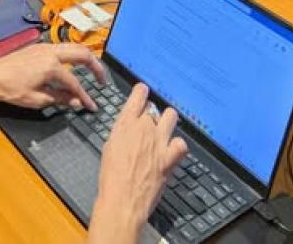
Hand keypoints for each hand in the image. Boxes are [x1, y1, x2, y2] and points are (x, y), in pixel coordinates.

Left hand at [0, 43, 104, 110]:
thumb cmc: (12, 89)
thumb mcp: (37, 99)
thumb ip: (60, 98)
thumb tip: (76, 102)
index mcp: (52, 66)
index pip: (75, 83)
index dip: (85, 97)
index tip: (92, 106)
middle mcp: (51, 52)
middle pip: (82, 54)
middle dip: (96, 67)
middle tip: (102, 81)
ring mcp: (46, 47)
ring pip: (74, 47)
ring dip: (86, 58)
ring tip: (92, 71)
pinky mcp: (40, 47)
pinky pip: (63, 48)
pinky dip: (73, 55)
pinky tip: (73, 66)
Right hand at [89, 83, 187, 243]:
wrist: (122, 201)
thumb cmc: (111, 177)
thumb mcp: (110, 147)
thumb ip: (123, 132)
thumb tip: (131, 129)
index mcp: (125, 123)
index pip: (139, 94)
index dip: (142, 92)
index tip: (143, 92)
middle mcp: (143, 128)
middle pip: (154, 107)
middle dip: (152, 114)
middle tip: (149, 126)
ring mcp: (158, 142)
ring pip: (171, 116)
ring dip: (167, 122)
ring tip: (163, 132)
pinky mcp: (169, 158)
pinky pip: (181, 143)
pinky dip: (178, 146)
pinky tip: (172, 151)